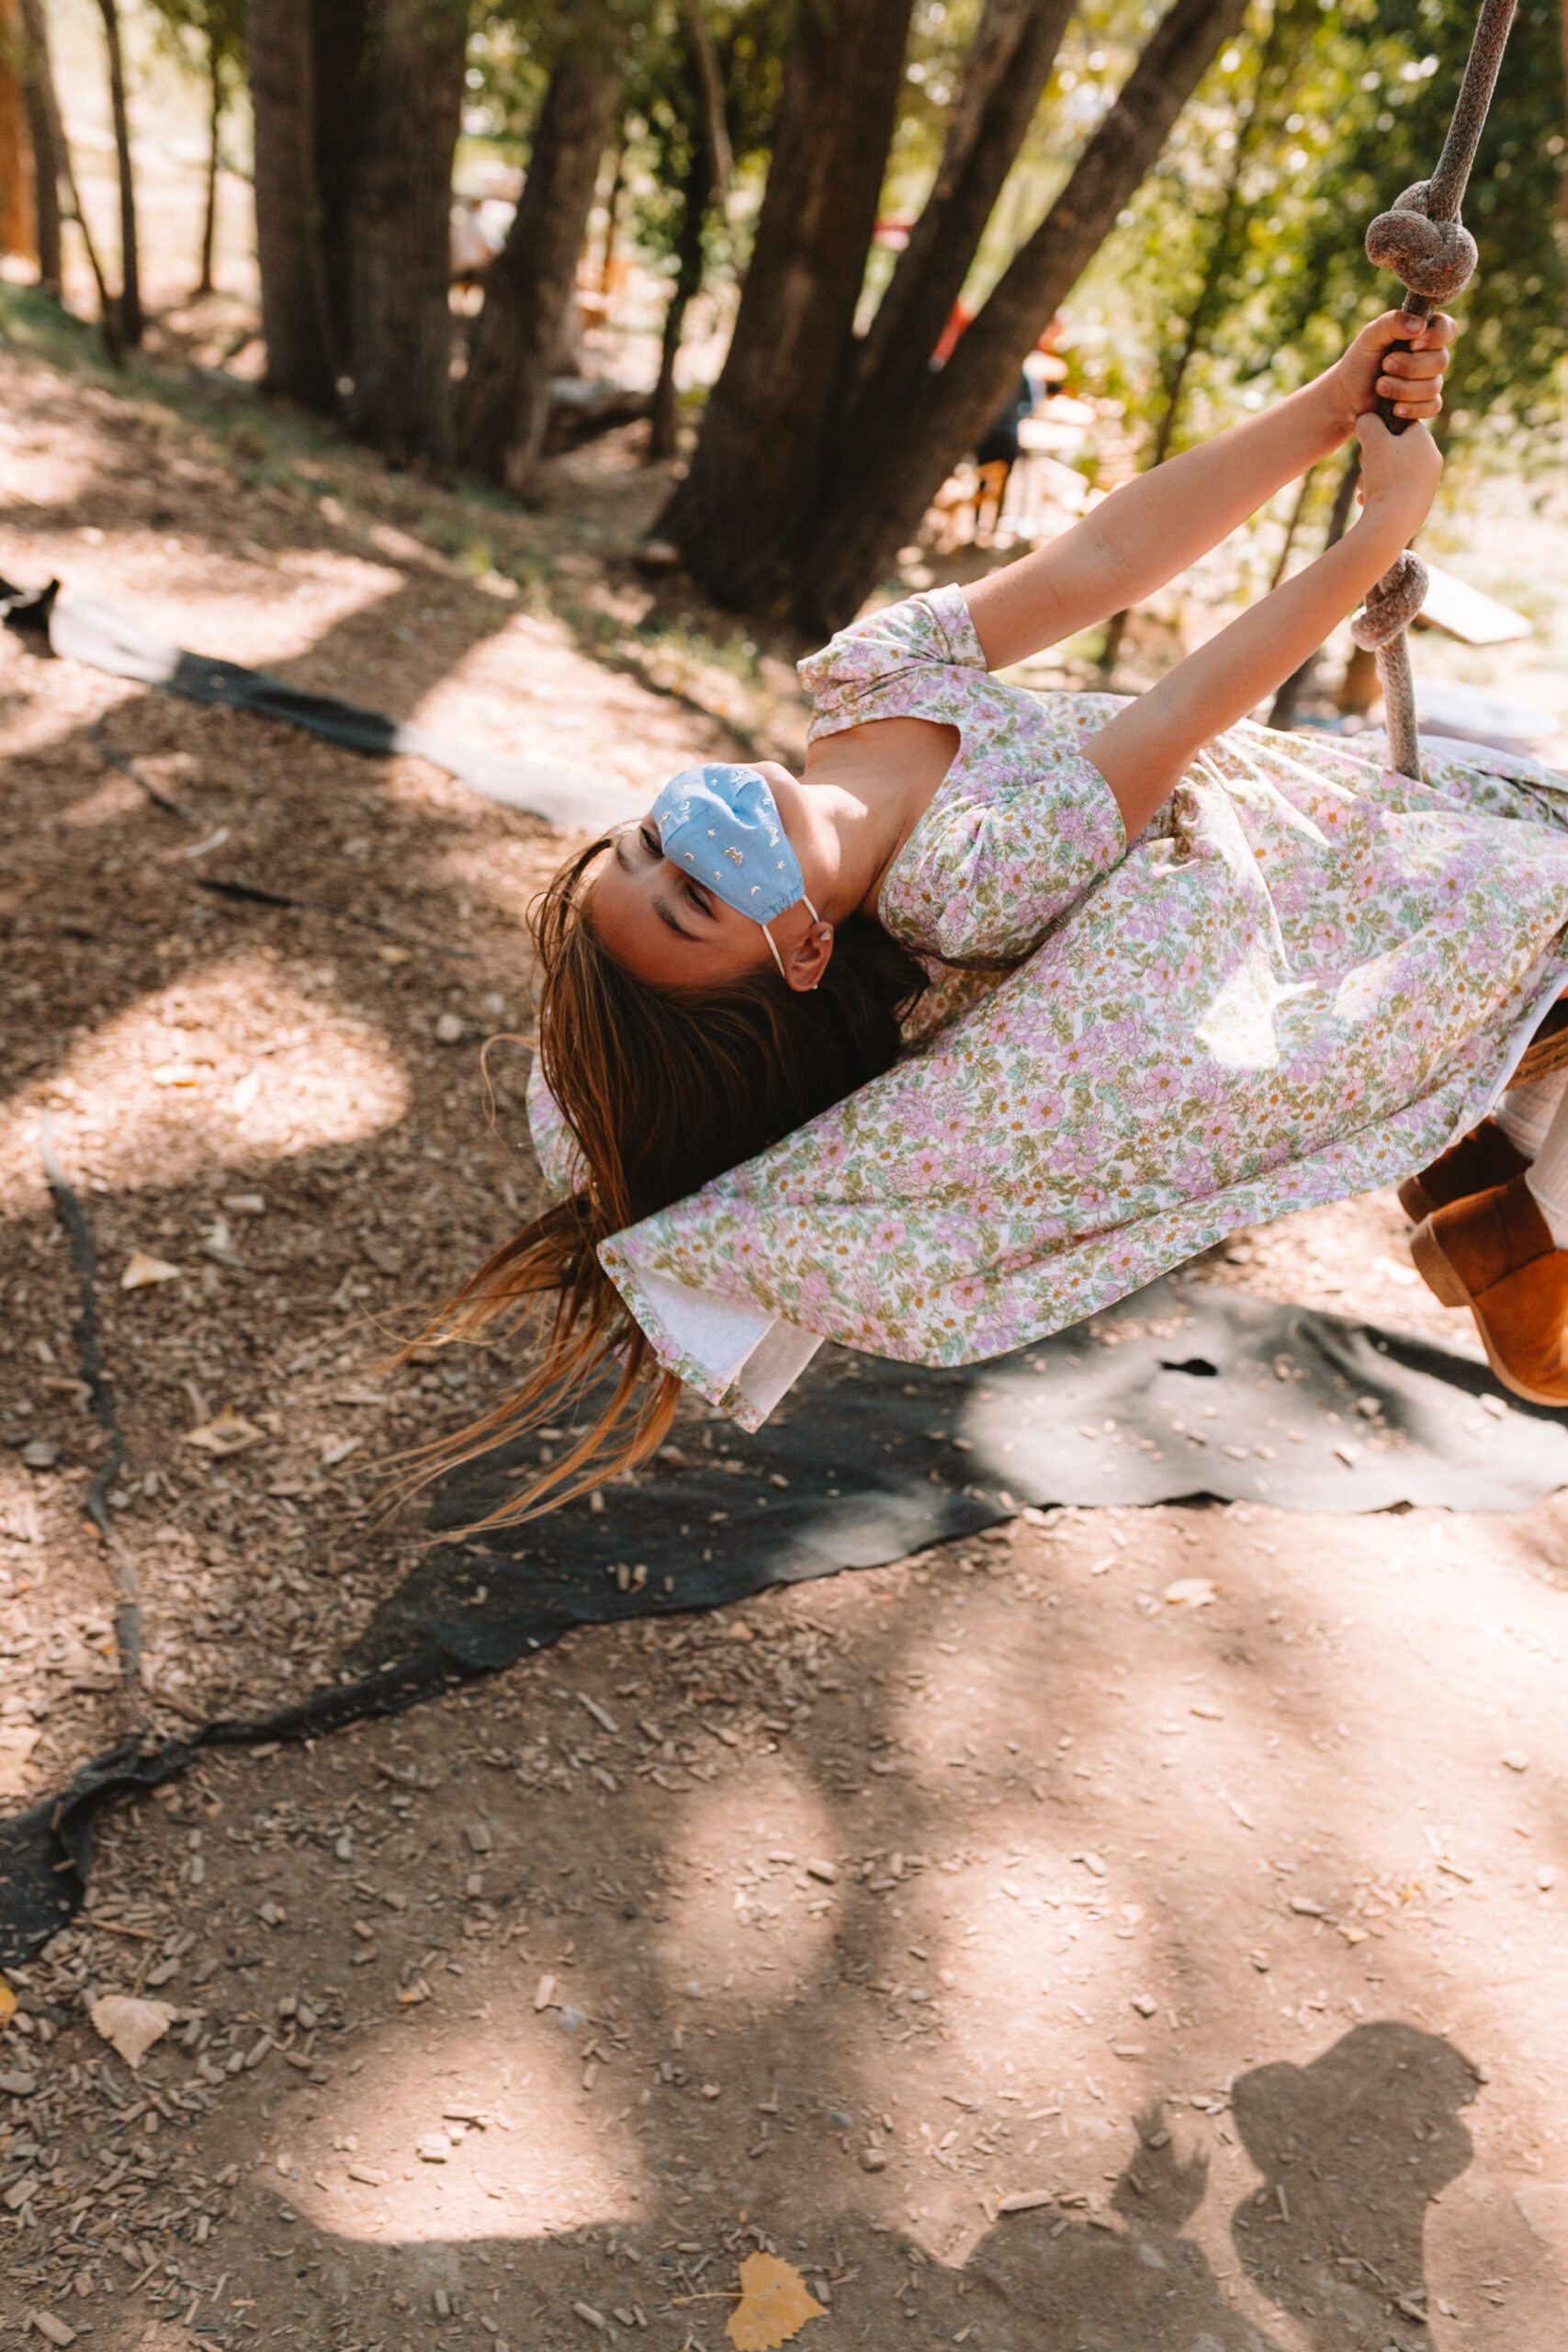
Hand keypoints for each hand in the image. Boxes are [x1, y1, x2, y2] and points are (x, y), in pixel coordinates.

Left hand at [1328, 308, 1457, 432]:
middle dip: (1411, 366)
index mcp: (1422, 334)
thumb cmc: (1359, 362)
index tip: (1413, 344)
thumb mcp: (1370, 336)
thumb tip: (1421, 325)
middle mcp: (1430, 356)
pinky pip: (1432, 406)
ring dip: (1404, 388)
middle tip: (1385, 365)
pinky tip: (1395, 408)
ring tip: (1380, 386)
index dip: (1436, 337)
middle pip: (1441, 361)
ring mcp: (1428, 381)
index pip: (1447, 329)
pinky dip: (1413, 408)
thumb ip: (1392, 323)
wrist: (1346, 396)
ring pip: (1434, 386)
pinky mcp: (1423, 404)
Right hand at [1353, 410, 1441, 529]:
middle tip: (1366, 467)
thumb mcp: (1372, 440)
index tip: (1368, 445)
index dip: (1378, 433)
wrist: (1392, 524)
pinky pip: (1396, 490)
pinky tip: (1368, 501)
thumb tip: (1367, 420)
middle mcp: (1431, 460)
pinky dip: (1380, 493)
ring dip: (1373, 477)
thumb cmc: (1384, 477)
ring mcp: (1427, 483)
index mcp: (1425, 441)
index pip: (1400, 424)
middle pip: (1395, 449)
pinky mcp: (1420, 502)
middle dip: (1373, 458)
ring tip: (1366, 488)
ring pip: (1393, 471)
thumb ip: (1368, 422)